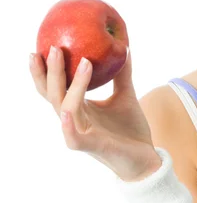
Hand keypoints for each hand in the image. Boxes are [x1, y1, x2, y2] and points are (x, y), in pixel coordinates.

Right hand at [29, 46, 161, 180]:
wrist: (146, 157)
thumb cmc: (131, 129)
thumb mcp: (126, 95)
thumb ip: (121, 74)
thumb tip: (124, 47)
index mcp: (80, 107)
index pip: (56, 86)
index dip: (46, 68)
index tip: (44, 44)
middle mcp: (75, 119)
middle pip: (53, 94)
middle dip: (49, 71)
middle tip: (53, 46)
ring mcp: (80, 134)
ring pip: (66, 107)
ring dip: (71, 84)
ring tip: (83, 60)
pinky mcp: (91, 147)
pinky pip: (74, 136)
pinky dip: (68, 124)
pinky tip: (66, 110)